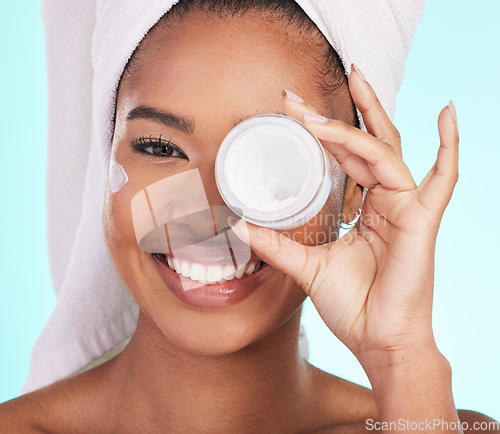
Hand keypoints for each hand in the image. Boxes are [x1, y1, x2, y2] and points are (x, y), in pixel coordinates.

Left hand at [230, 65, 458, 366]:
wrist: (376, 341)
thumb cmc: (352, 305)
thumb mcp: (307, 266)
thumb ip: (277, 244)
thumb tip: (240, 225)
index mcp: (366, 207)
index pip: (345, 156)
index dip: (321, 131)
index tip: (290, 111)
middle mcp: (387, 200)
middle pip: (366, 141)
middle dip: (337, 112)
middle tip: (300, 94)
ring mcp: (406, 207)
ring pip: (385, 150)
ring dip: (365, 117)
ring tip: (348, 82)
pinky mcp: (421, 220)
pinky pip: (442, 178)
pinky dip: (449, 146)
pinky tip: (447, 113)